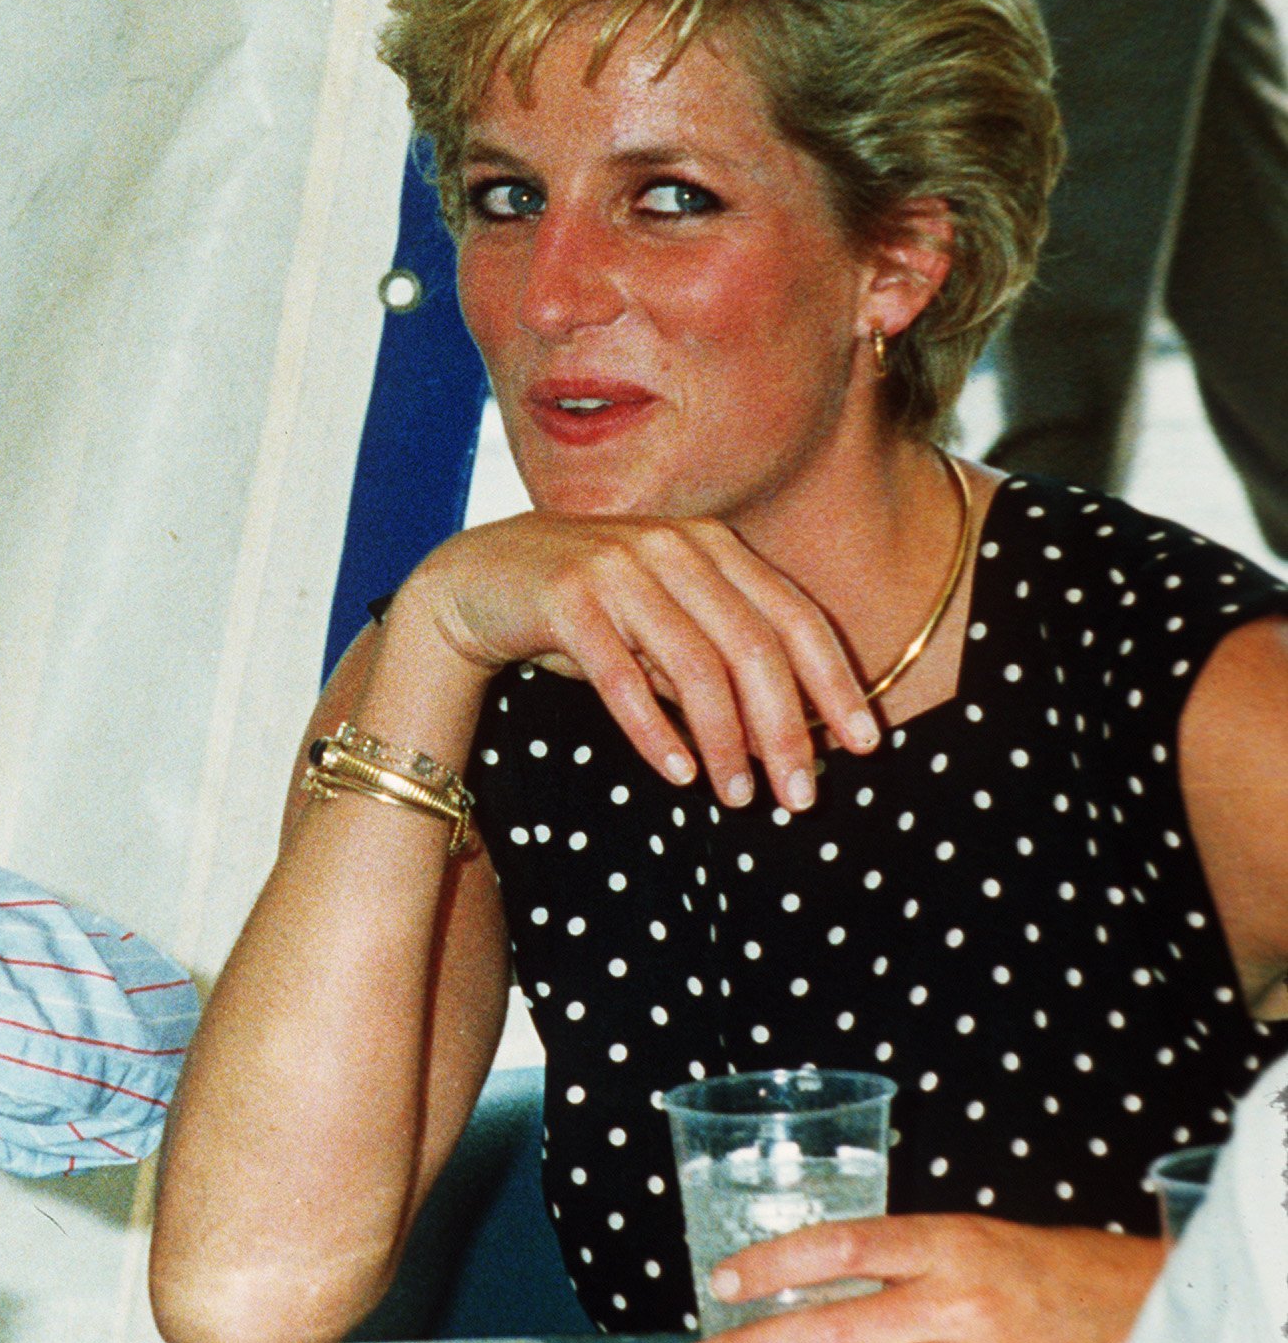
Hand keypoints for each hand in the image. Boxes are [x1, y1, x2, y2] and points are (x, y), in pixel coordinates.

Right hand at [392, 512, 880, 811]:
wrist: (478, 580)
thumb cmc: (586, 612)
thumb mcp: (664, 625)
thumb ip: (721, 660)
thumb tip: (794, 737)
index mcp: (712, 544)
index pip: (795, 617)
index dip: (836, 684)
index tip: (864, 747)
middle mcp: (672, 545)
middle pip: (755, 648)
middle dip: (786, 730)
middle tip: (800, 798)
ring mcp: (617, 567)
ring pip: (696, 666)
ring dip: (725, 741)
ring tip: (736, 799)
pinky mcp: (566, 597)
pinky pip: (623, 676)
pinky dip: (656, 731)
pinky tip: (679, 773)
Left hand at [673, 1213, 1163, 1342]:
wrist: (1143, 1314)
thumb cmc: (1041, 1265)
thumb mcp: (964, 1235)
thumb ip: (890, 1257)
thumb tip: (798, 1279)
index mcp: (948, 1244)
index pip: (841, 1246)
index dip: (774, 1264)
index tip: (723, 1281)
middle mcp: (958, 1304)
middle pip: (834, 1330)